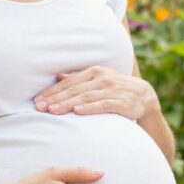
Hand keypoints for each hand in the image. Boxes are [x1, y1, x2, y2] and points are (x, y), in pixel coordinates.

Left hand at [33, 65, 159, 120]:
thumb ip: (79, 78)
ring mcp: (113, 90)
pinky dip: (90, 107)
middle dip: (56, 99)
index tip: (37, 100)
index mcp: (95, 71)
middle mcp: (103, 78)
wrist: (145, 96)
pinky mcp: (122, 102)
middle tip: (39, 107)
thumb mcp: (99, 79)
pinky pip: (103, 105)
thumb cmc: (117, 88)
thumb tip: (58, 76)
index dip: (52, 91)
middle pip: (75, 90)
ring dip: (68, 104)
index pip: (69, 82)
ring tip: (53, 111)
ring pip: (86, 97)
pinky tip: (78, 111)